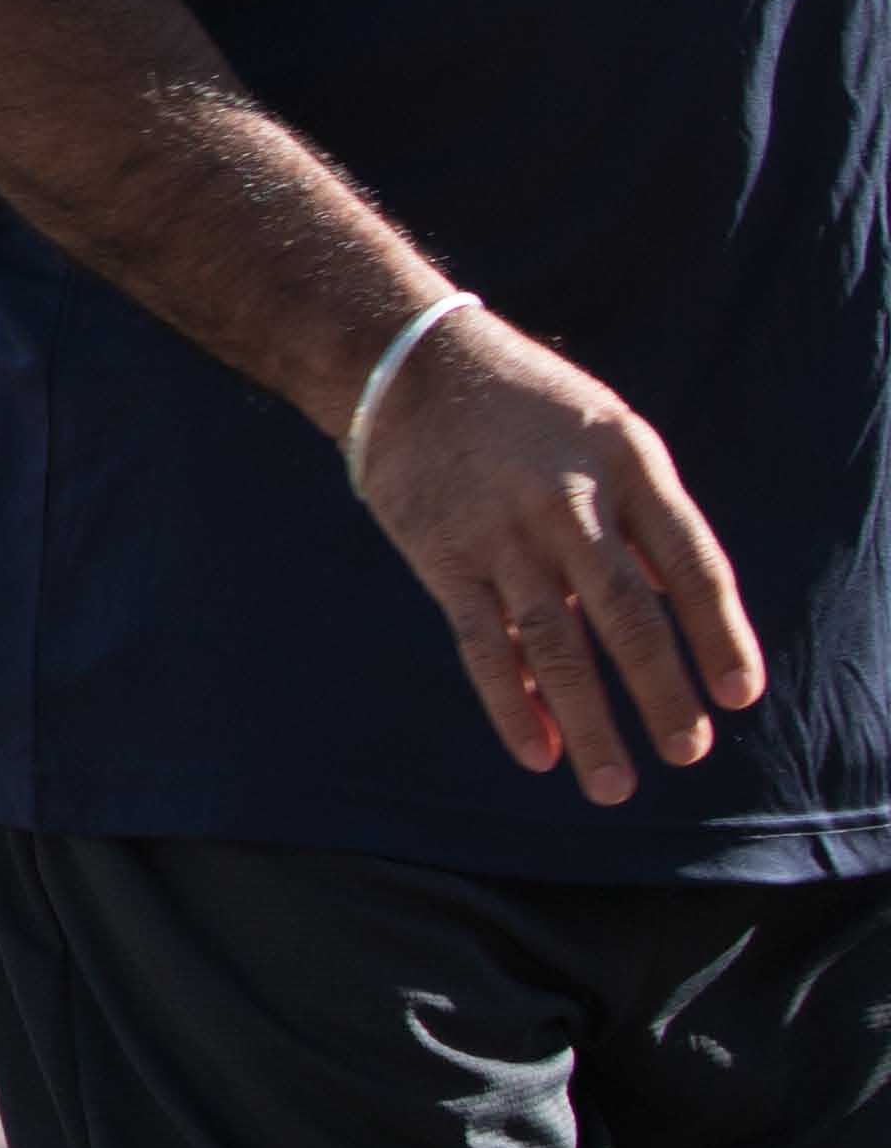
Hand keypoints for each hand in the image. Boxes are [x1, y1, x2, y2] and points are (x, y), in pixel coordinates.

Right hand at [352, 302, 764, 806]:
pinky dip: (510, 702)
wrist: (409, 363)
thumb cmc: (527, 407)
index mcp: (627, 465)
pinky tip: (536, 751)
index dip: (719, 632)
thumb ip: (646, 519)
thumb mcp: (609, 434)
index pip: (691, 563)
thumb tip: (683, 614)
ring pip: (554, 643)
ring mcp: (501, 531)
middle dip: (661, 692)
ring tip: (615, 785)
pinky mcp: (443, 555)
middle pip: (627, 614)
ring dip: (589, 721)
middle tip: (687, 752)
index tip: (739, 695)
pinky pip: (482, 642)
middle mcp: (568, 501)